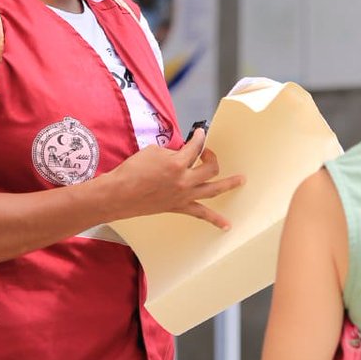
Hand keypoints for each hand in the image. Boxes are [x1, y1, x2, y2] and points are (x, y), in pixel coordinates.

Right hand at [105, 128, 244, 228]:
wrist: (119, 194)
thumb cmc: (131, 171)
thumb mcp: (152, 151)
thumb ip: (172, 152)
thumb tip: (181, 154)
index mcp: (177, 163)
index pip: (196, 146)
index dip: (200, 137)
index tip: (201, 133)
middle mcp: (185, 180)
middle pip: (210, 168)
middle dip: (211, 157)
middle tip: (206, 153)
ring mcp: (184, 195)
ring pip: (213, 189)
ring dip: (229, 184)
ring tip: (241, 180)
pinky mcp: (179, 207)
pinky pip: (201, 214)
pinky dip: (215, 220)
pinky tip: (227, 225)